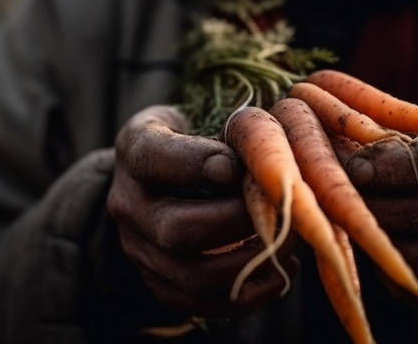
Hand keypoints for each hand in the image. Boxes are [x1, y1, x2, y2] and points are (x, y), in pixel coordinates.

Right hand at [107, 105, 298, 318]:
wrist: (163, 175)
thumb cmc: (197, 132)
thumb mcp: (203, 113)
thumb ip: (229, 129)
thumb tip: (271, 154)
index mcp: (135, 148)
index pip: (151, 157)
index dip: (194, 163)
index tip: (236, 165)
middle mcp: (127, 203)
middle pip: (174, 230)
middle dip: (236, 222)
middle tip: (280, 208)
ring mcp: (140, 249)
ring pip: (191, 275)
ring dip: (250, 262)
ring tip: (290, 241)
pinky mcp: (160, 283)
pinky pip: (201, 304)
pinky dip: (248, 293)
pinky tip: (280, 269)